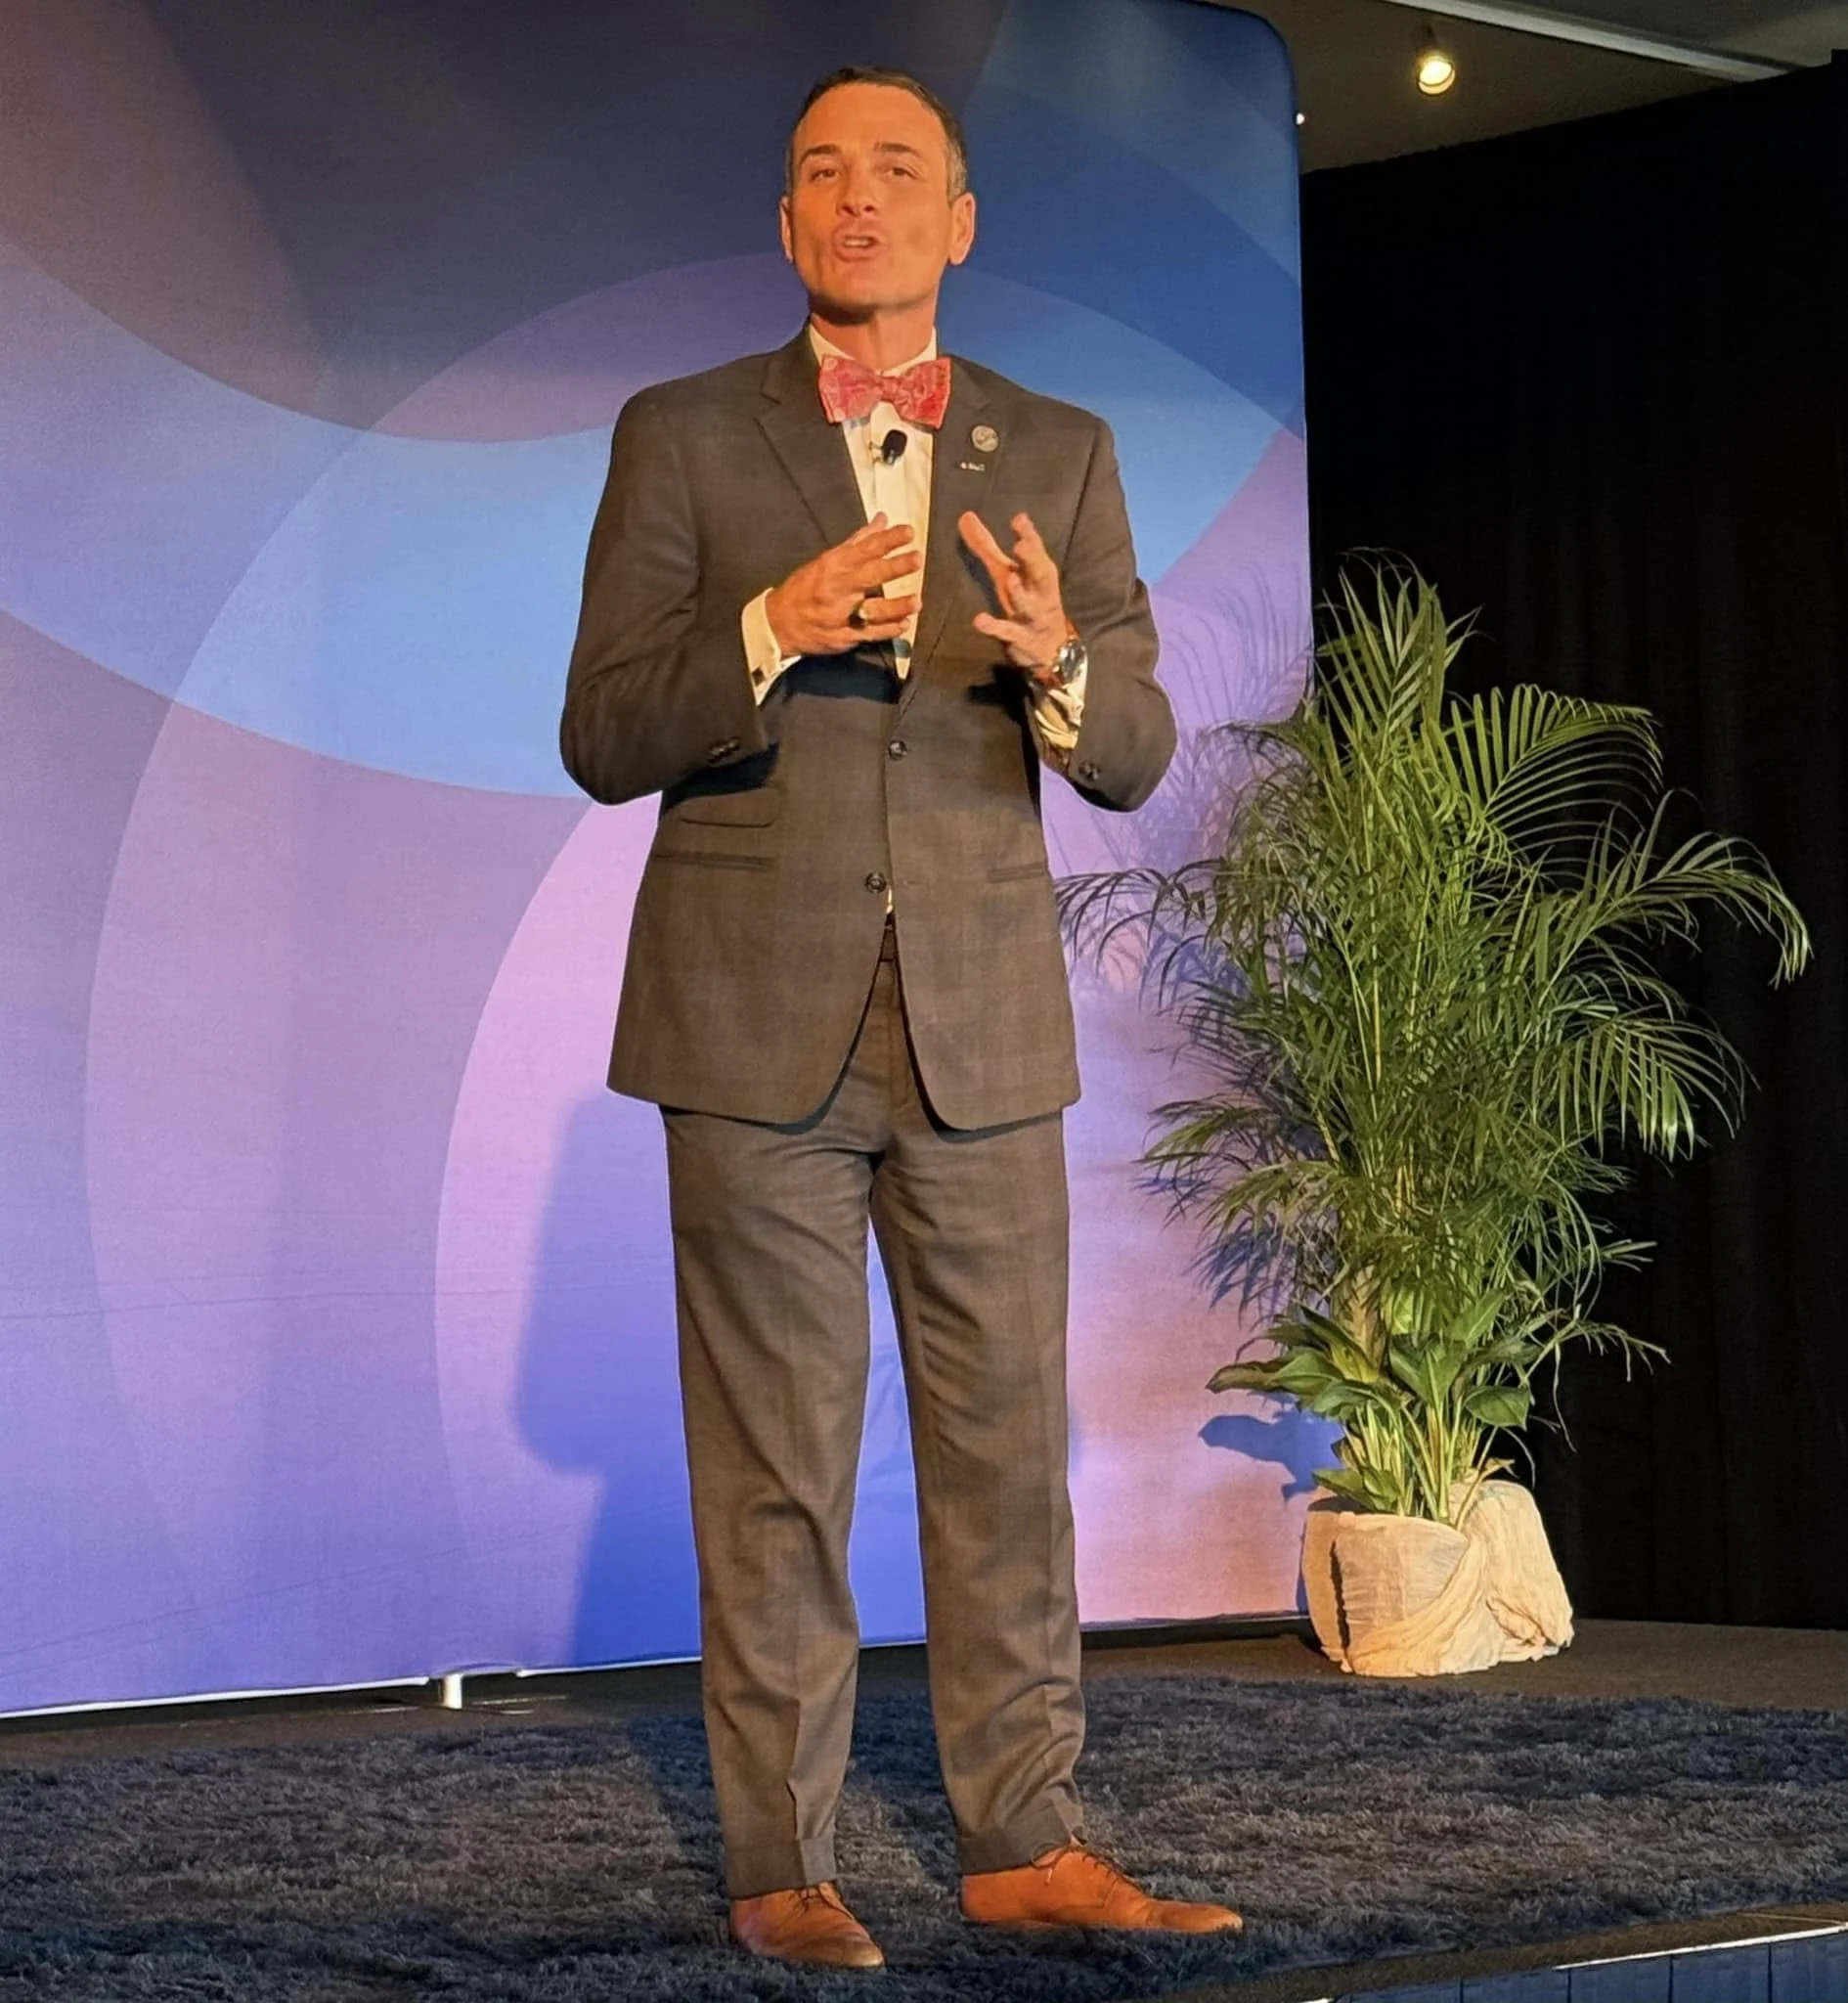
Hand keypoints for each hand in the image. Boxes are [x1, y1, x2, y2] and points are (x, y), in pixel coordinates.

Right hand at [765, 515, 921, 655]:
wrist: (778, 623)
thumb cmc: (805, 588)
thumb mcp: (827, 560)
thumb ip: (858, 541)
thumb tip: (882, 520)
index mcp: (833, 565)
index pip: (865, 548)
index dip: (888, 539)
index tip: (909, 532)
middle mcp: (837, 589)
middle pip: (869, 575)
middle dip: (894, 567)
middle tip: (917, 559)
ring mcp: (840, 615)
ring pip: (872, 609)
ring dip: (895, 606)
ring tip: (916, 601)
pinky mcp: (843, 637)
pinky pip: (869, 634)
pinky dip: (888, 630)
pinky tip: (904, 624)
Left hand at [958, 510, 1068, 682]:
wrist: (1052, 649)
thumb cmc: (1027, 601)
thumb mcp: (1004, 572)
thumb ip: (985, 546)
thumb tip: (964, 516)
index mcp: (1037, 573)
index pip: (1036, 551)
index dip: (1028, 535)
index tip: (1019, 519)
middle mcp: (1040, 592)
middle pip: (1040, 574)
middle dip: (1033, 559)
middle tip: (1022, 545)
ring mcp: (1034, 617)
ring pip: (1029, 605)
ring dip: (1020, 593)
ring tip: (1010, 579)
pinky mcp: (1023, 639)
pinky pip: (1010, 633)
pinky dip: (996, 627)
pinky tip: (980, 621)